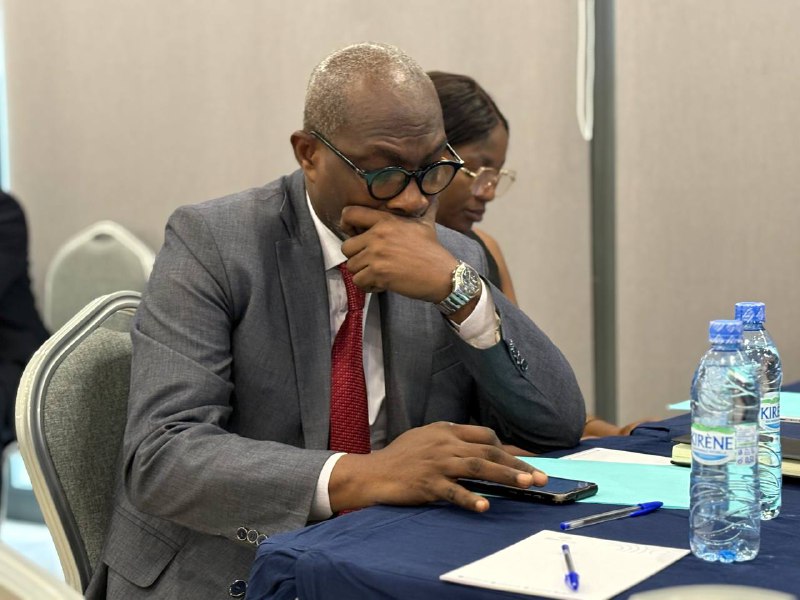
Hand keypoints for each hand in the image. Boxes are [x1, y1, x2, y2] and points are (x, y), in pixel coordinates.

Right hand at [328, 422, 547, 512]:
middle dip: (518, 464)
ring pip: (478, 467)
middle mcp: (445, 444)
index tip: (526, 460)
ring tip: (527, 484)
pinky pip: (453, 492)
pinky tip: (485, 507)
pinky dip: (470, 499)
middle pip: (489, 451)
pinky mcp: (428, 484)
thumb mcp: (426, 437)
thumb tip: (478, 446)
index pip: (485, 435)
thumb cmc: (400, 456)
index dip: (507, 448)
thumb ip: (450, 439)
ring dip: (506, 476)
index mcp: (446, 431)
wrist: (373, 472)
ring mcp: (437, 464)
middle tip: (540, 476)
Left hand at [339, 204, 454, 301]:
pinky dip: (369, 285)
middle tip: (371, 262)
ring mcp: (376, 255)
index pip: (350, 213)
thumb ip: (424, 209)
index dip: (347, 225)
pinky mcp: (378, 274)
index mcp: (386, 220)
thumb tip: (435, 196)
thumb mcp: (426, 224)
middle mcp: (378, 235)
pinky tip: (382, 283)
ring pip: (351, 266)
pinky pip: (359, 281)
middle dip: (357, 256)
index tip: (355, 235)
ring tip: (379, 274)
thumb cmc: (433, 251)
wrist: (442, 276)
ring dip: (363, 273)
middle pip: (346, 247)